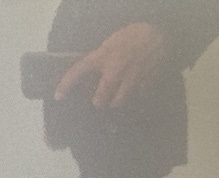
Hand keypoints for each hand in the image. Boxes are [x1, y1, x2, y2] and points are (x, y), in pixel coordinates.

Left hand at [54, 23, 169, 107]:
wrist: (160, 34)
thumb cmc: (134, 34)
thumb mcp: (110, 43)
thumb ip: (101, 58)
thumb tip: (93, 72)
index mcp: (103, 56)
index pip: (78, 72)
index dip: (66, 85)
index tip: (58, 96)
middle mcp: (114, 71)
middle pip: (100, 99)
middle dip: (98, 101)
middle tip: (98, 100)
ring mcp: (130, 80)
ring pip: (118, 102)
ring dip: (114, 102)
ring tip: (115, 98)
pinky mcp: (144, 85)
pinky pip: (135, 98)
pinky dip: (132, 97)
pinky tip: (133, 92)